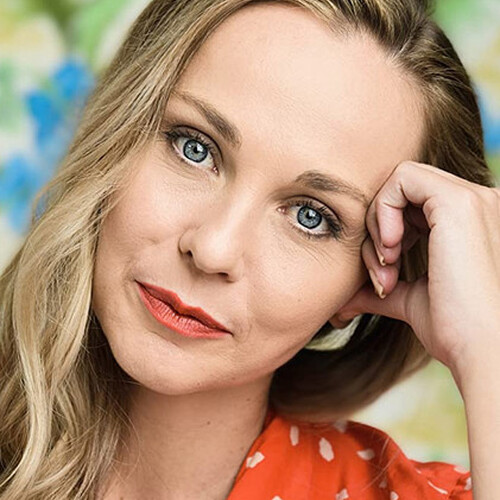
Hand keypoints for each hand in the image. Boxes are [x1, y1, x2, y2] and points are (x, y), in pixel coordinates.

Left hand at [336, 160, 499, 379]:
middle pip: (402, 191)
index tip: (384, 275)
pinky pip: (401, 178)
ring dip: (378, 223)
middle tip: (381, 272)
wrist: (483, 349)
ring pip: (398, 182)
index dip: (386, 233)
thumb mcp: (411, 300)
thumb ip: (382, 287)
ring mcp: (471, 199)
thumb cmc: (456, 330)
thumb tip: (346, 299)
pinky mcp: (458, 202)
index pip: (411, 205)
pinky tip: (390, 246)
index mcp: (469, 223)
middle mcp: (476, 203)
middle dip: (377, 229)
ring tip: (387, 266)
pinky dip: (383, 209)